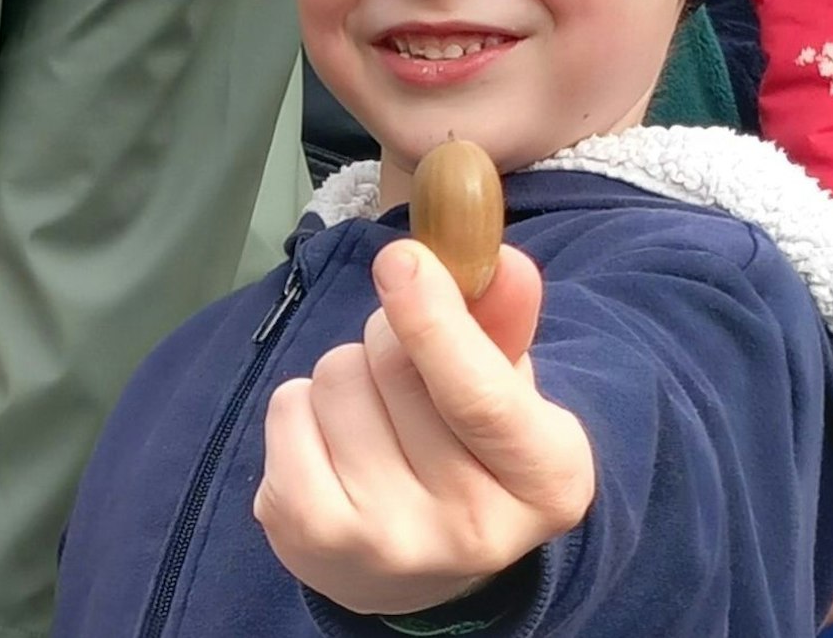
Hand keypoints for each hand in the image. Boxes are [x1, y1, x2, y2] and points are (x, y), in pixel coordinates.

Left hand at [255, 239, 593, 616]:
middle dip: (391, 335)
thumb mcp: (511, 393)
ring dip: (347, 376)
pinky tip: (332, 448)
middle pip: (395, 365)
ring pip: (336, 378)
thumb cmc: (468, 457)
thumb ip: (508, 323)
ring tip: (374, 422)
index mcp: (546, 485)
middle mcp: (469, 528)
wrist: (413, 574)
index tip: (402, 259)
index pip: (479, 397)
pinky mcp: (306, 535)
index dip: (433, 320)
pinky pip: (287, 408)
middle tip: (406, 369)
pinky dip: (302, 407)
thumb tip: (501, 262)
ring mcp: (382, 540)